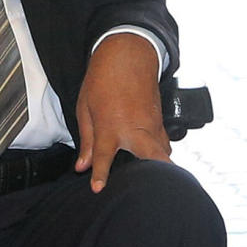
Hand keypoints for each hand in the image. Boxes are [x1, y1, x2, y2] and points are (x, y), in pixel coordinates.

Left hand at [75, 33, 170, 191]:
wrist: (128, 54)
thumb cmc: (103, 79)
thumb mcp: (85, 108)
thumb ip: (87, 140)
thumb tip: (83, 165)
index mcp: (112, 127)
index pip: (105, 159)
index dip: (101, 176)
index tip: (99, 189)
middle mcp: (136, 129)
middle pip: (155, 161)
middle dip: (156, 179)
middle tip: (149, 192)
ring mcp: (152, 126)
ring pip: (163, 154)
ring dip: (159, 167)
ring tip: (152, 180)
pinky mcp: (160, 121)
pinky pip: (164, 143)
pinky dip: (160, 154)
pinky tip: (153, 159)